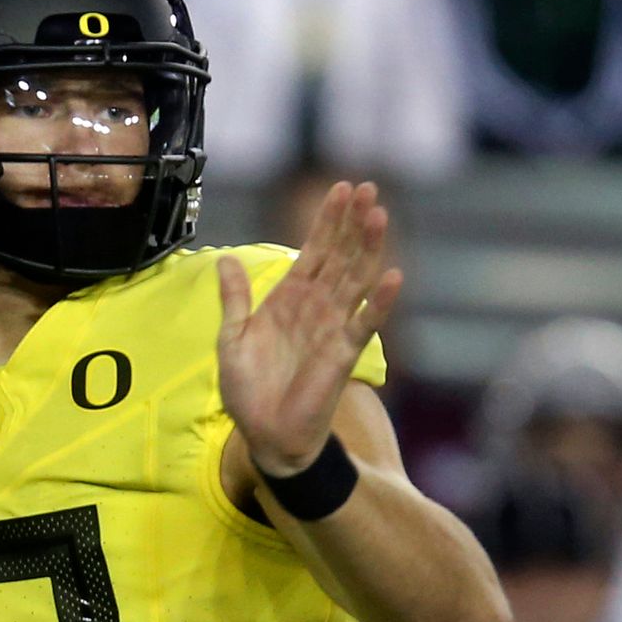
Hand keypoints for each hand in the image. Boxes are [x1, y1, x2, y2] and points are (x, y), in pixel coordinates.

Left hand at [218, 181, 402, 476]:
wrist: (265, 434)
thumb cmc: (249, 390)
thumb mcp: (232, 338)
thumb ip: (234, 299)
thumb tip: (225, 259)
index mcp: (290, 298)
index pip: (315, 250)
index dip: (327, 220)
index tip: (340, 188)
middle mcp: (317, 306)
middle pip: (341, 255)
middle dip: (353, 222)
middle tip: (368, 188)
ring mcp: (334, 327)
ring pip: (357, 278)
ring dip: (369, 247)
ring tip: (380, 214)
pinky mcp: (344, 352)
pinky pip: (366, 323)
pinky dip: (382, 302)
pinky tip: (395, 277)